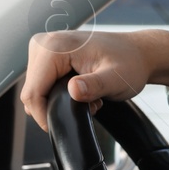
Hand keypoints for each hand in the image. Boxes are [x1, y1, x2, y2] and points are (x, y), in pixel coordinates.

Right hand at [21, 28, 168, 132]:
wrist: (137, 53)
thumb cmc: (129, 63)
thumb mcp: (116, 79)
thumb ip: (95, 85)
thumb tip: (74, 90)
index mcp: (55, 46)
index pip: (33, 92)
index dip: (44, 116)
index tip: (63, 126)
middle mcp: (44, 43)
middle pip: (31, 92)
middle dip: (54, 107)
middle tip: (87, 106)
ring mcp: (44, 48)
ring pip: (36, 90)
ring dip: (57, 101)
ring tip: (87, 97)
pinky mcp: (47, 55)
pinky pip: (42, 84)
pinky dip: (58, 94)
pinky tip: (80, 90)